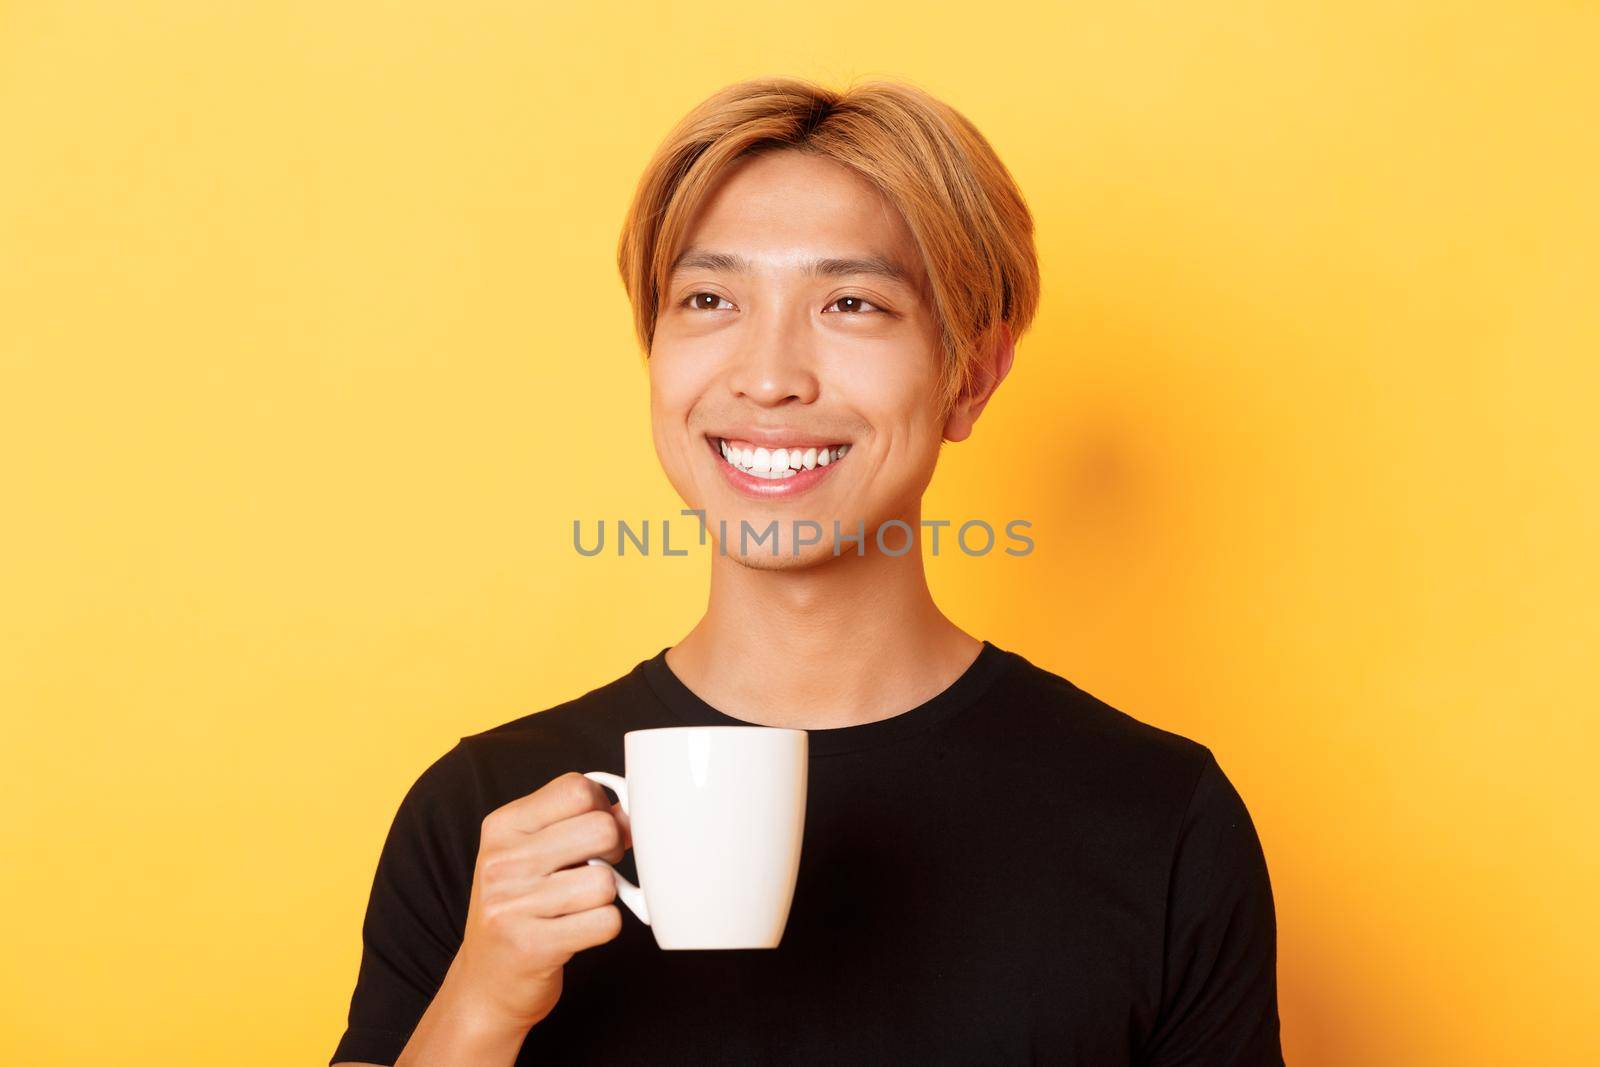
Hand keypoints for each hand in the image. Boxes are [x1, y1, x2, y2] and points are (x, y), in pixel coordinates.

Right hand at [442, 771, 631, 1033]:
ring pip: (606, 882)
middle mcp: (502, 862)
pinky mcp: (532, 946)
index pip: (577, 788)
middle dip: (612, 851)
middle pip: (601, 830)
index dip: (601, 807)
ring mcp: (513, 905)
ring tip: (577, 904)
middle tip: (594, 868)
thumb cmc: (518, 907)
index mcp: (502, 826)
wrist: (486, 980)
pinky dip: (604, 927)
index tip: (594, 831)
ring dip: (605, 897)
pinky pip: (606, 922)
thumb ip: (577, 823)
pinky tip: (577, 930)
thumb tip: (628, 813)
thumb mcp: (532, 852)